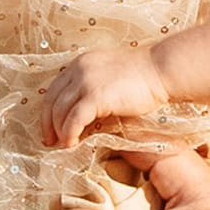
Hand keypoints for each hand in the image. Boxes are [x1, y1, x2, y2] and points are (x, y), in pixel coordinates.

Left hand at [37, 43, 169, 146]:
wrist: (161, 70)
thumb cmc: (143, 77)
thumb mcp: (110, 76)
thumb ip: (94, 87)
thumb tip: (84, 112)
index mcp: (80, 63)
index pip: (53, 89)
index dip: (48, 111)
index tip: (49, 128)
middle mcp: (78, 69)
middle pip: (51, 101)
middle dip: (47, 124)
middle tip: (50, 142)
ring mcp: (85, 81)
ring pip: (59, 111)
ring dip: (58, 132)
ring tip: (63, 145)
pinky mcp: (95, 96)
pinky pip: (73, 120)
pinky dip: (69, 134)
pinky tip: (73, 143)